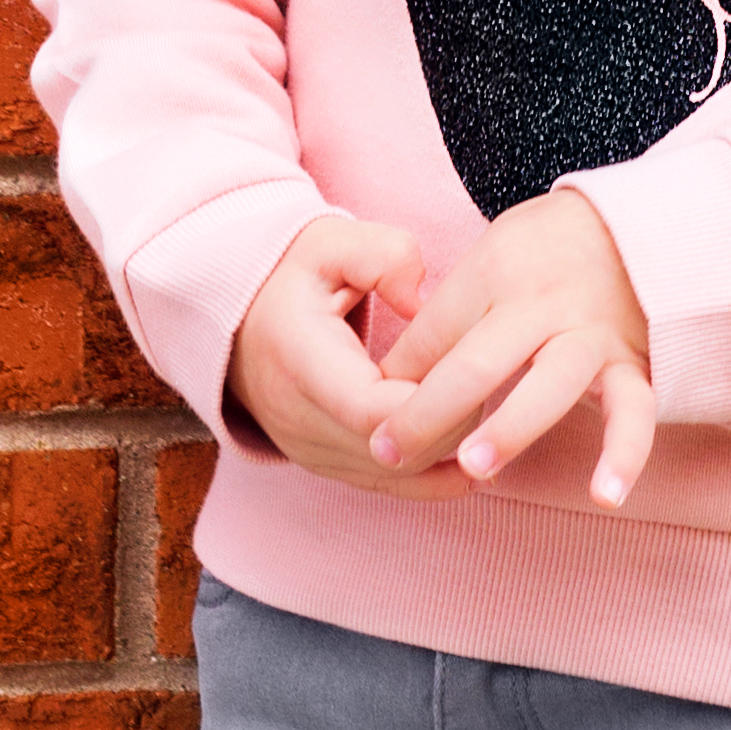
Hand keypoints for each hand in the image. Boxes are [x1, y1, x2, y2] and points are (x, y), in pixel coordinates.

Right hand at [227, 214, 466, 492]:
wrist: (240, 324)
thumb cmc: (292, 280)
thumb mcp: (329, 242)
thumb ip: (382, 255)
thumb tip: (420, 300)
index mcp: (299, 362)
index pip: (371, 410)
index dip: (429, 400)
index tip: (466, 366)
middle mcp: (298, 420)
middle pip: (394, 450)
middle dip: (452, 422)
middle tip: (491, 381)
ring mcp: (309, 451)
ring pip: (397, 474)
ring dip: (447, 448)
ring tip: (485, 408)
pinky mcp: (325, 467)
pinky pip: (388, 487)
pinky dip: (434, 477)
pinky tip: (473, 460)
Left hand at [371, 191, 655, 509]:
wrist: (637, 228)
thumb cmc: (544, 254)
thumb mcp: (488, 260)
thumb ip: (445, 319)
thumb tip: (392, 382)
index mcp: (496, 274)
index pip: (434, 333)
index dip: (396, 382)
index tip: (368, 423)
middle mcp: (544, 305)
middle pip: (479, 361)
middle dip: (427, 412)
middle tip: (385, 452)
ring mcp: (591, 337)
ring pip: (551, 385)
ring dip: (510, 428)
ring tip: (472, 466)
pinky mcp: (634, 365)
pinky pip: (634, 413)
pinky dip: (624, 455)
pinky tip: (605, 497)